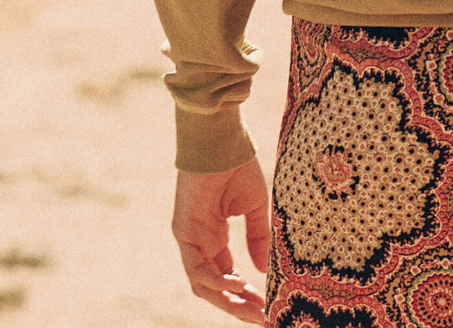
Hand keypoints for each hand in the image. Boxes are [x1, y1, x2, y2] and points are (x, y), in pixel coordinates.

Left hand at [172, 156, 270, 322]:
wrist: (223, 141)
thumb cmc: (238, 166)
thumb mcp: (254, 207)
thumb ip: (257, 237)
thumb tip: (264, 269)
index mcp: (216, 237)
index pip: (227, 276)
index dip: (246, 295)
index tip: (268, 305)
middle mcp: (201, 243)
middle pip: (215, 288)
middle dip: (238, 306)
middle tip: (262, 316)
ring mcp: (190, 239)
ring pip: (204, 285)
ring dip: (227, 301)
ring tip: (253, 308)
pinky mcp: (184, 232)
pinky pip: (197, 267)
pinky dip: (217, 280)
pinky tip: (239, 284)